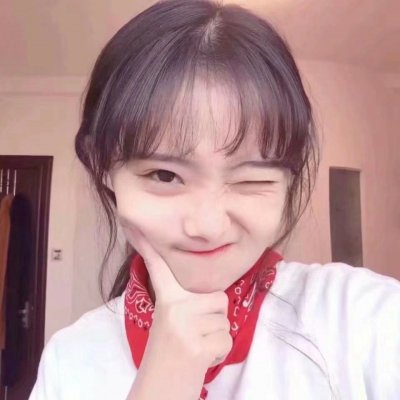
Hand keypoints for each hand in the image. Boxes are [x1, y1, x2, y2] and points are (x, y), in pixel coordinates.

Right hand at [128, 225, 232, 369]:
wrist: (158, 392)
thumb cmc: (167, 357)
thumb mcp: (170, 323)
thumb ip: (184, 302)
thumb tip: (203, 289)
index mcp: (165, 301)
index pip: (158, 268)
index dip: (147, 245)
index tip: (134, 223)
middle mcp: (173, 308)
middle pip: (217, 298)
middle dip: (215, 317)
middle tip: (195, 335)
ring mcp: (185, 326)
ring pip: (224, 319)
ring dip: (217, 336)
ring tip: (197, 346)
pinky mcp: (197, 346)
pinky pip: (226, 339)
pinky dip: (220, 352)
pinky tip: (201, 359)